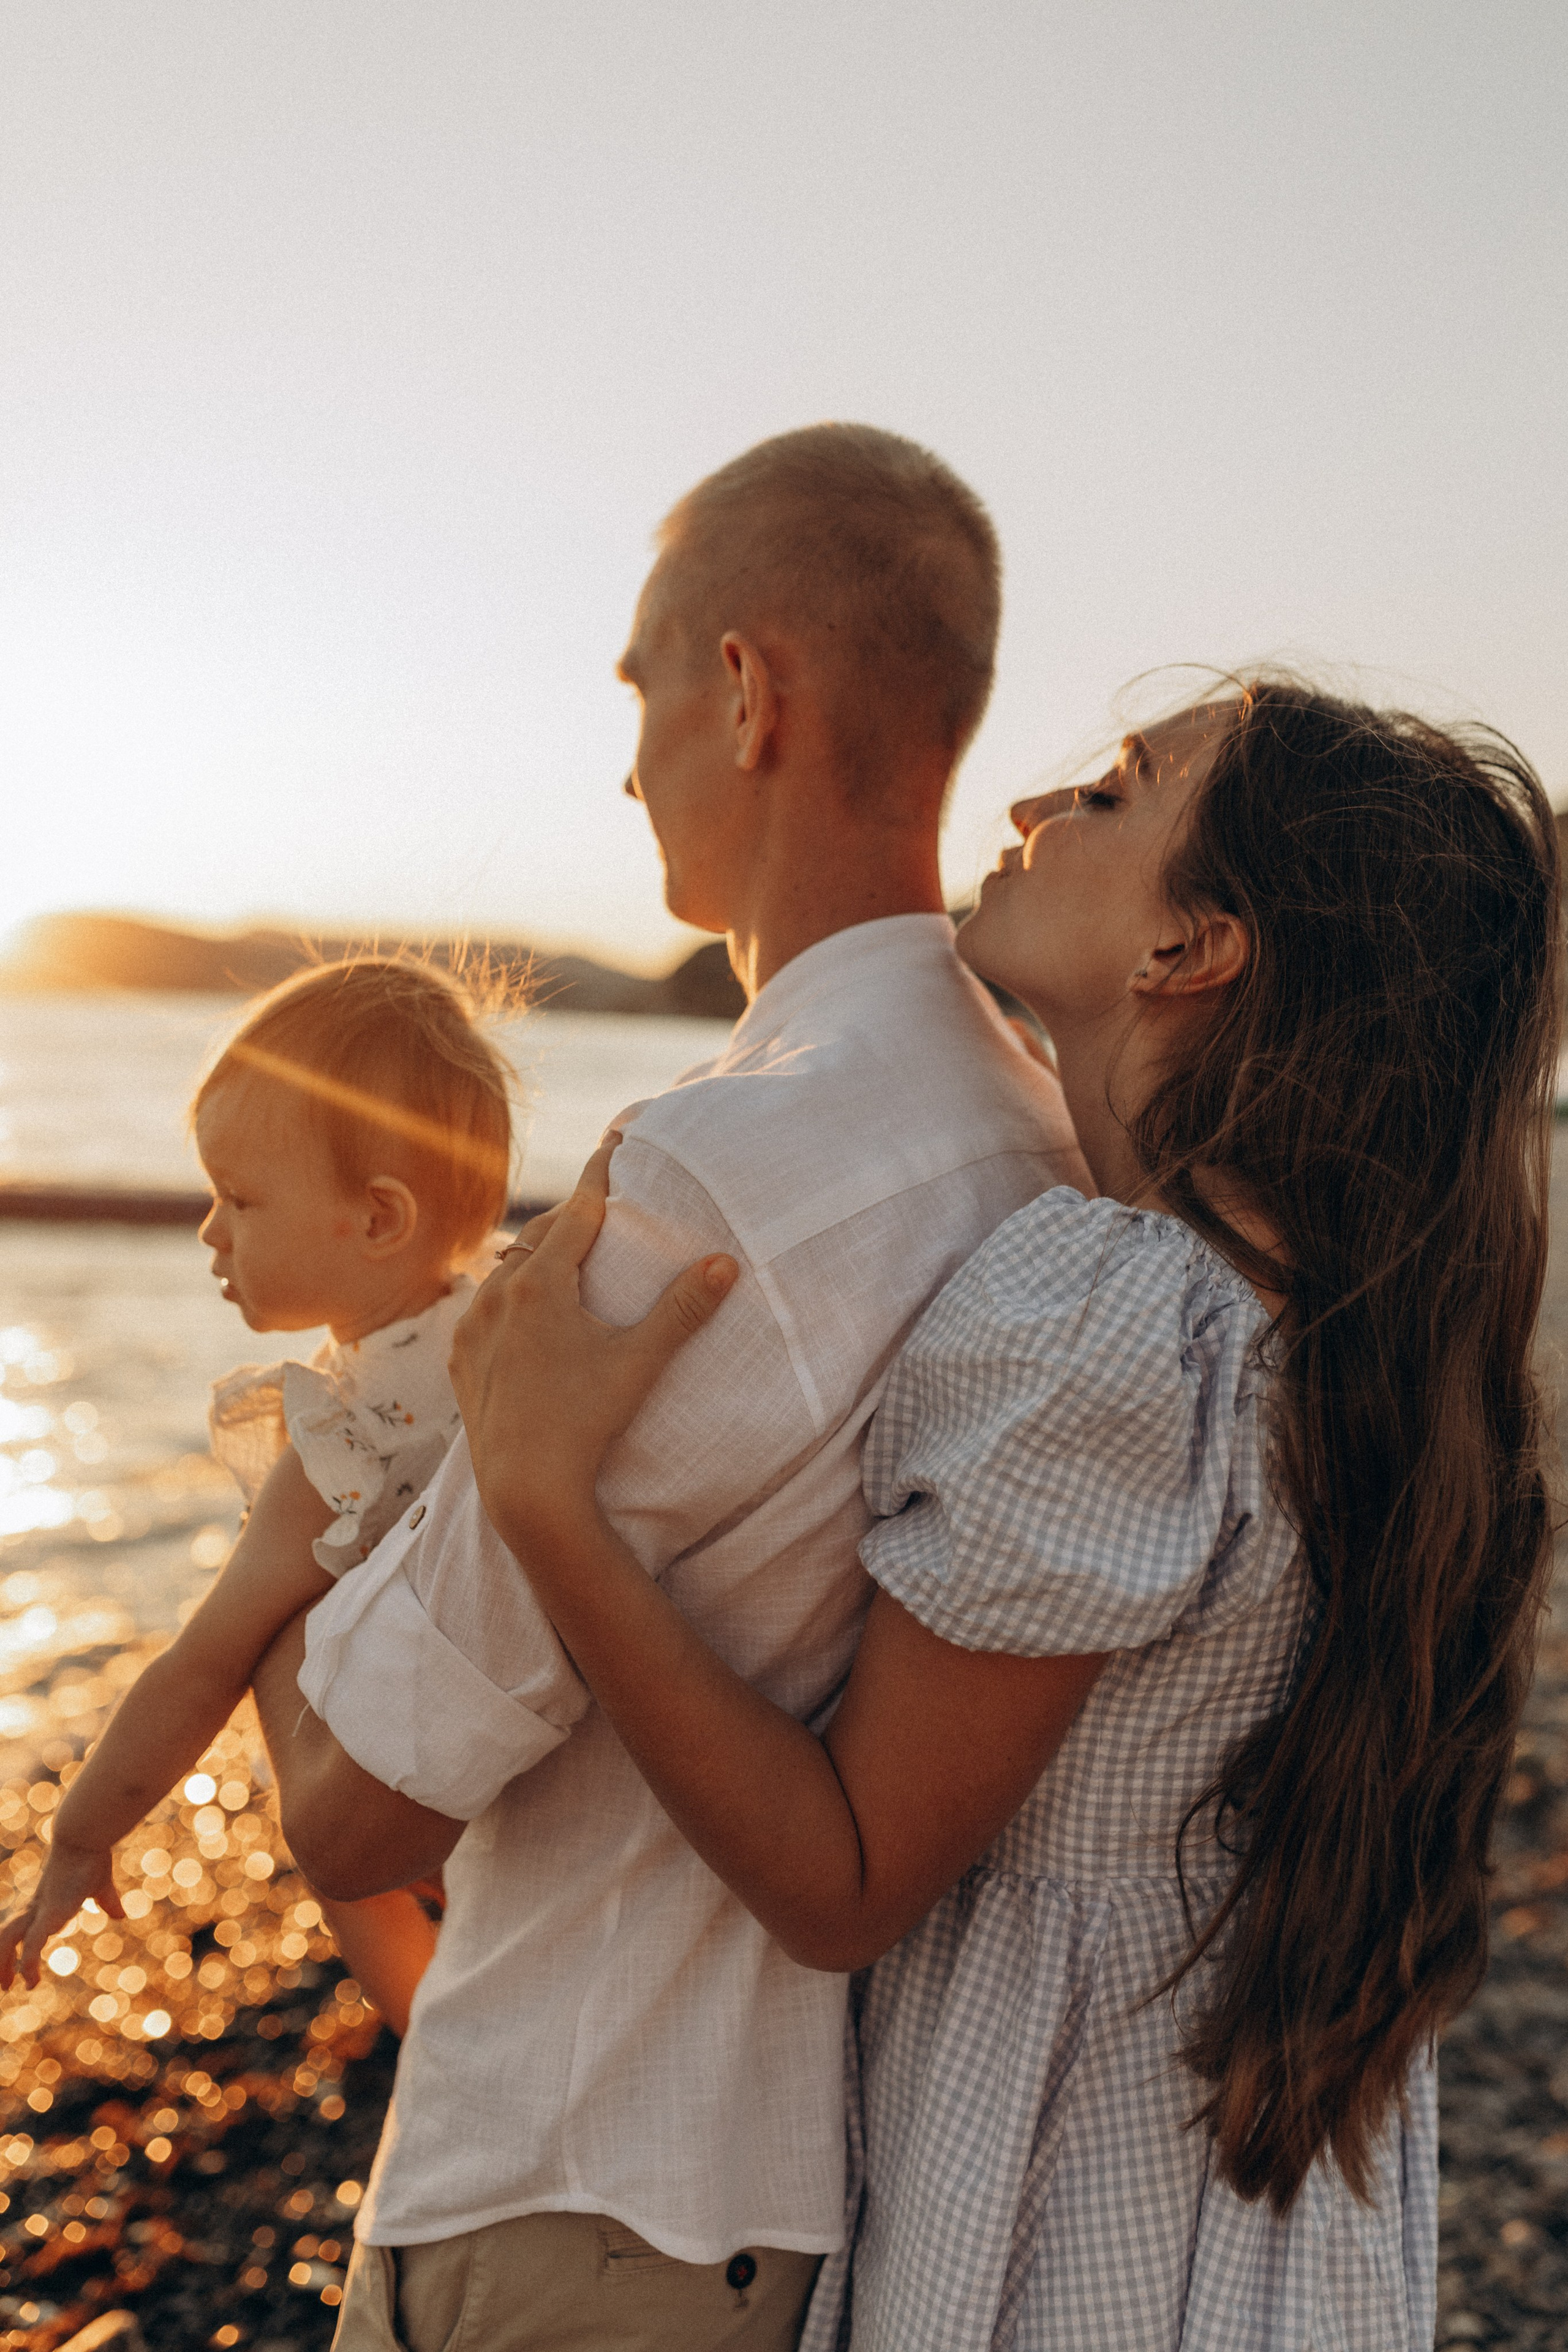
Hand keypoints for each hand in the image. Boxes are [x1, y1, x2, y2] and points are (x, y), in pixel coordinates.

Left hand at [0, 1835, 123, 1987]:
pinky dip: (28, 1964)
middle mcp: (35, 1908)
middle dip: (1, 1961)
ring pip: (7, 1939)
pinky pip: (31, 1944)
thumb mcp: (101, 1885)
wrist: (85, 1836)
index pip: (19, 1929)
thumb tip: (121, 1915)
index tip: (18, 1970)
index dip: (14, 1950)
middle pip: (5, 1935)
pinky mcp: (50, 1913)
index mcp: (43, 1903)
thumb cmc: (92, 1855)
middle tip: (5, 1986)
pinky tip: (31, 1980)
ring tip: (9, 1987)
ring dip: (3, 1965)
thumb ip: (107, 1902)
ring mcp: (40, 1910)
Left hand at [450, 1135, 737, 1546]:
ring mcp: (472, 1327)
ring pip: (507, 1269)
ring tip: (560, 1250)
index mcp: (541, 1285)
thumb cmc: (586, 1420)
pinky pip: (485, 1307)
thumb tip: (726, 1263)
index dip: (599, 1176)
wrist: (525, 1485)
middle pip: (540, 1236)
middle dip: (570, 1215)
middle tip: (596, 1200)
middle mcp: (498, 1295)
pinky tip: (520, 1306)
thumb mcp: (640, 1361)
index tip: (612, 1143)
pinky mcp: (460, 1358)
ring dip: (536, 1254)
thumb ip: (682, 1309)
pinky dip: (508, 1294)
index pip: (577, 1213)